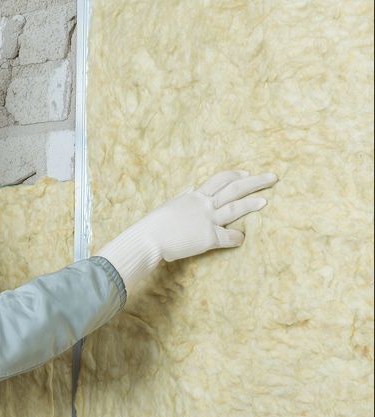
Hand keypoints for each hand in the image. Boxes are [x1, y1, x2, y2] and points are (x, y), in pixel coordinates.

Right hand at [97, 169, 277, 293]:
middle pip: (234, 188)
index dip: (234, 175)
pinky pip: (230, 237)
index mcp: (194, 196)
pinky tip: (242, 240)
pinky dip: (238, 238)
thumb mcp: (169, 205)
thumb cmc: (154, 225)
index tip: (246, 173)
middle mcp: (203, 205)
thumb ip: (183, 198)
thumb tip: (190, 190)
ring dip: (252, 204)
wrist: (148, 239)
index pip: (219, 179)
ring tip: (265, 201)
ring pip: (235, 208)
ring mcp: (207, 220)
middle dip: (255, 182)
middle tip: (272, 178)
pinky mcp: (208, 238)